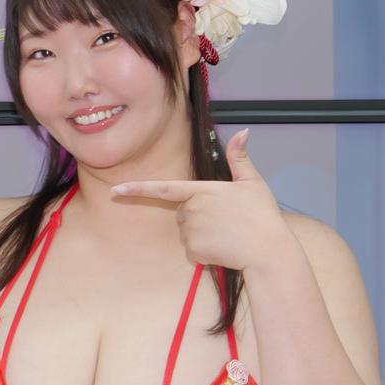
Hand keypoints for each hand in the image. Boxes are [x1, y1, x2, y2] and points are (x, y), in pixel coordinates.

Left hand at [110, 128, 288, 271]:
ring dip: (203, 235)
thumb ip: (239, 159)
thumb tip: (242, 132)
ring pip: (187, 233)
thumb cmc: (262, 216)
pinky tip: (223, 248)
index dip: (137, 189)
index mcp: (203, 190)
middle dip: (199, 218)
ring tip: (227, 234)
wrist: (268, 251)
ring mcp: (191, 232)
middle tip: (227, 221)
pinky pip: (192, 251)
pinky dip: (205, 252)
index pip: (163, 188)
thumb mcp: (252, 183)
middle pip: (183, 213)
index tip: (116, 190)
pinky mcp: (194, 251)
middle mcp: (192, 210)